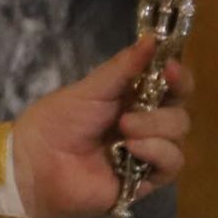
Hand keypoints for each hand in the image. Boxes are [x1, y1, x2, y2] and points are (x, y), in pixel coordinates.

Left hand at [11, 37, 191, 217]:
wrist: (38, 164)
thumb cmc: (58, 122)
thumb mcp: (89, 90)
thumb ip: (122, 68)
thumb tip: (152, 39)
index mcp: (132, 98)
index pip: (171, 85)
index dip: (178, 77)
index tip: (171, 68)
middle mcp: (146, 123)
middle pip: (179, 112)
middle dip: (160, 111)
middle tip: (127, 116)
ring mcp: (148, 151)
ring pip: (178, 136)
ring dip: (154, 130)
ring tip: (124, 131)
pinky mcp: (149, 178)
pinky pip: (172, 163)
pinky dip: (156, 152)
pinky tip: (132, 149)